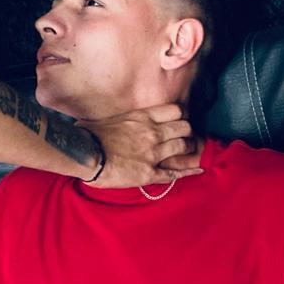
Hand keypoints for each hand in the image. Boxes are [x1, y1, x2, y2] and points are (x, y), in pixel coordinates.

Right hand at [79, 104, 201, 187]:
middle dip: (187, 132)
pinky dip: (189, 171)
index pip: (175, 111)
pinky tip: (198, 169)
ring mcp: (153, 153)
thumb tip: (113, 121)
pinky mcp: (150, 173)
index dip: (180, 116)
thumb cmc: (88, 136)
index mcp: (142, 118)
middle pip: (185, 128)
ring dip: (188, 149)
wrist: (85, 156)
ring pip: (184, 147)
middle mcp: (152, 133)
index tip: (178, 120)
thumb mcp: (106, 119)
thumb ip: (120, 120)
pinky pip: (175, 173)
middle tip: (185, 137)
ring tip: (188, 152)